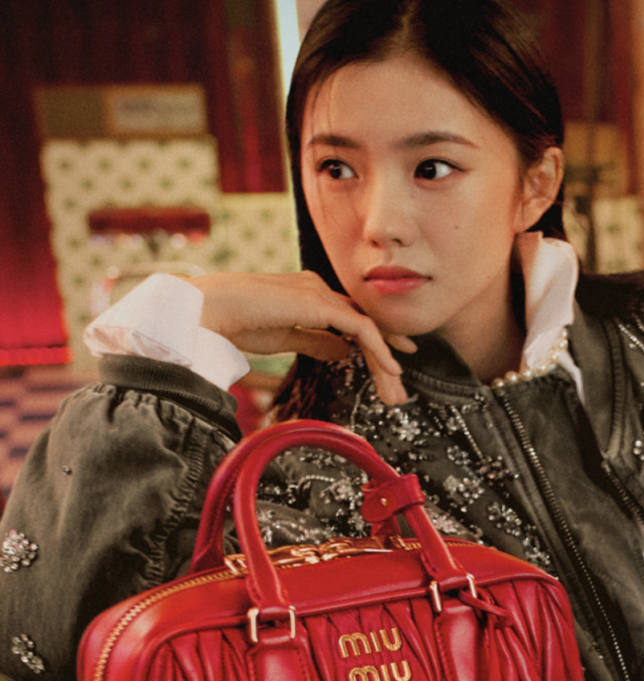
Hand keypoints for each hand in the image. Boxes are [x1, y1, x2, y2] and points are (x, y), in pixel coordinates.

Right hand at [192, 271, 415, 405]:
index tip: (392, 367)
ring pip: (367, 328)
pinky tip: (389, 368)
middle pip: (365, 324)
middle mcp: (320, 289)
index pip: (354, 320)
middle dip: (386, 357)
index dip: (377, 343)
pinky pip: (361, 328)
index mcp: (310, 295)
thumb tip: (344, 351)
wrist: (209, 310)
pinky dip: (378, 349)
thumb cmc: (236, 321)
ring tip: (395, 389)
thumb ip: (316, 341)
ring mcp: (321, 293)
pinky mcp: (320, 303)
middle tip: (398, 391)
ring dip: (385, 361)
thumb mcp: (286, 337)